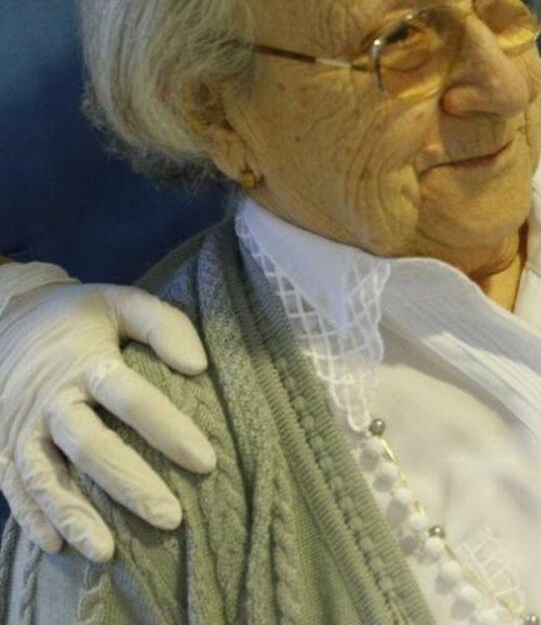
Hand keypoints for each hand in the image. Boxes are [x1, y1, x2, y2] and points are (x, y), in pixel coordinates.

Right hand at [0, 279, 214, 560]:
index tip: (206, 461)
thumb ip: (164, 326)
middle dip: (129, 485)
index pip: (131, 398)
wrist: (6, 314)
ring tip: (107, 552)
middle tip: (170, 517)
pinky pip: (11, 487)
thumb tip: (198, 365)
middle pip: (90, 446)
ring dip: (74, 516)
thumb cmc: (79, 316)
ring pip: (44, 477)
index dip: (167, 429)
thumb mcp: (122, 302)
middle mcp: (50, 399)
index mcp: (84, 362)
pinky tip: (57, 547)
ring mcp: (20, 425)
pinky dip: (31, 518)